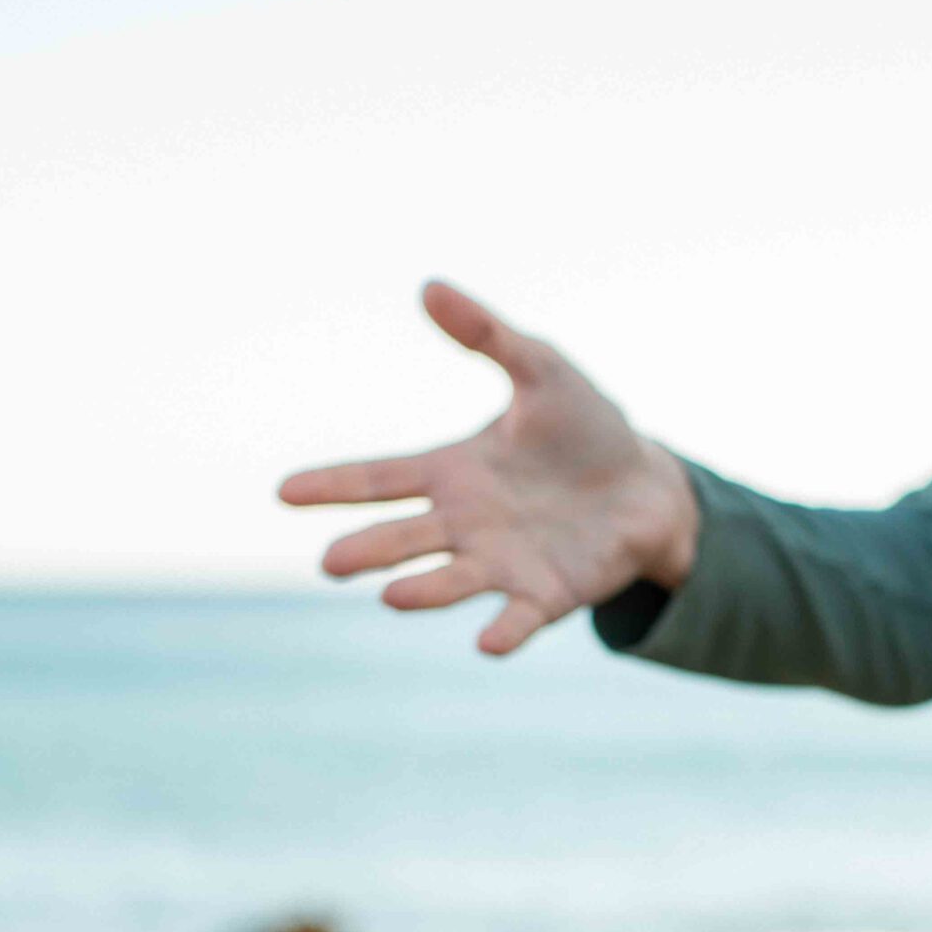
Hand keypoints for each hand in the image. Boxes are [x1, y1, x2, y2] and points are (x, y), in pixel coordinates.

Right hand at [278, 278, 700, 655]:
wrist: (647, 485)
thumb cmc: (586, 428)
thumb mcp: (541, 369)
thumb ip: (487, 335)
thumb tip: (428, 286)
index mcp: (452, 473)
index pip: (380, 479)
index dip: (333, 485)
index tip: (284, 492)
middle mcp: (465, 524)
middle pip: (403, 539)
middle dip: (368, 550)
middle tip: (329, 563)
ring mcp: (503, 563)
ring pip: (452, 580)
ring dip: (422, 591)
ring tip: (391, 597)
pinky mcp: (548, 594)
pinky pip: (520, 617)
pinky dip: (504, 632)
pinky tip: (488, 645)